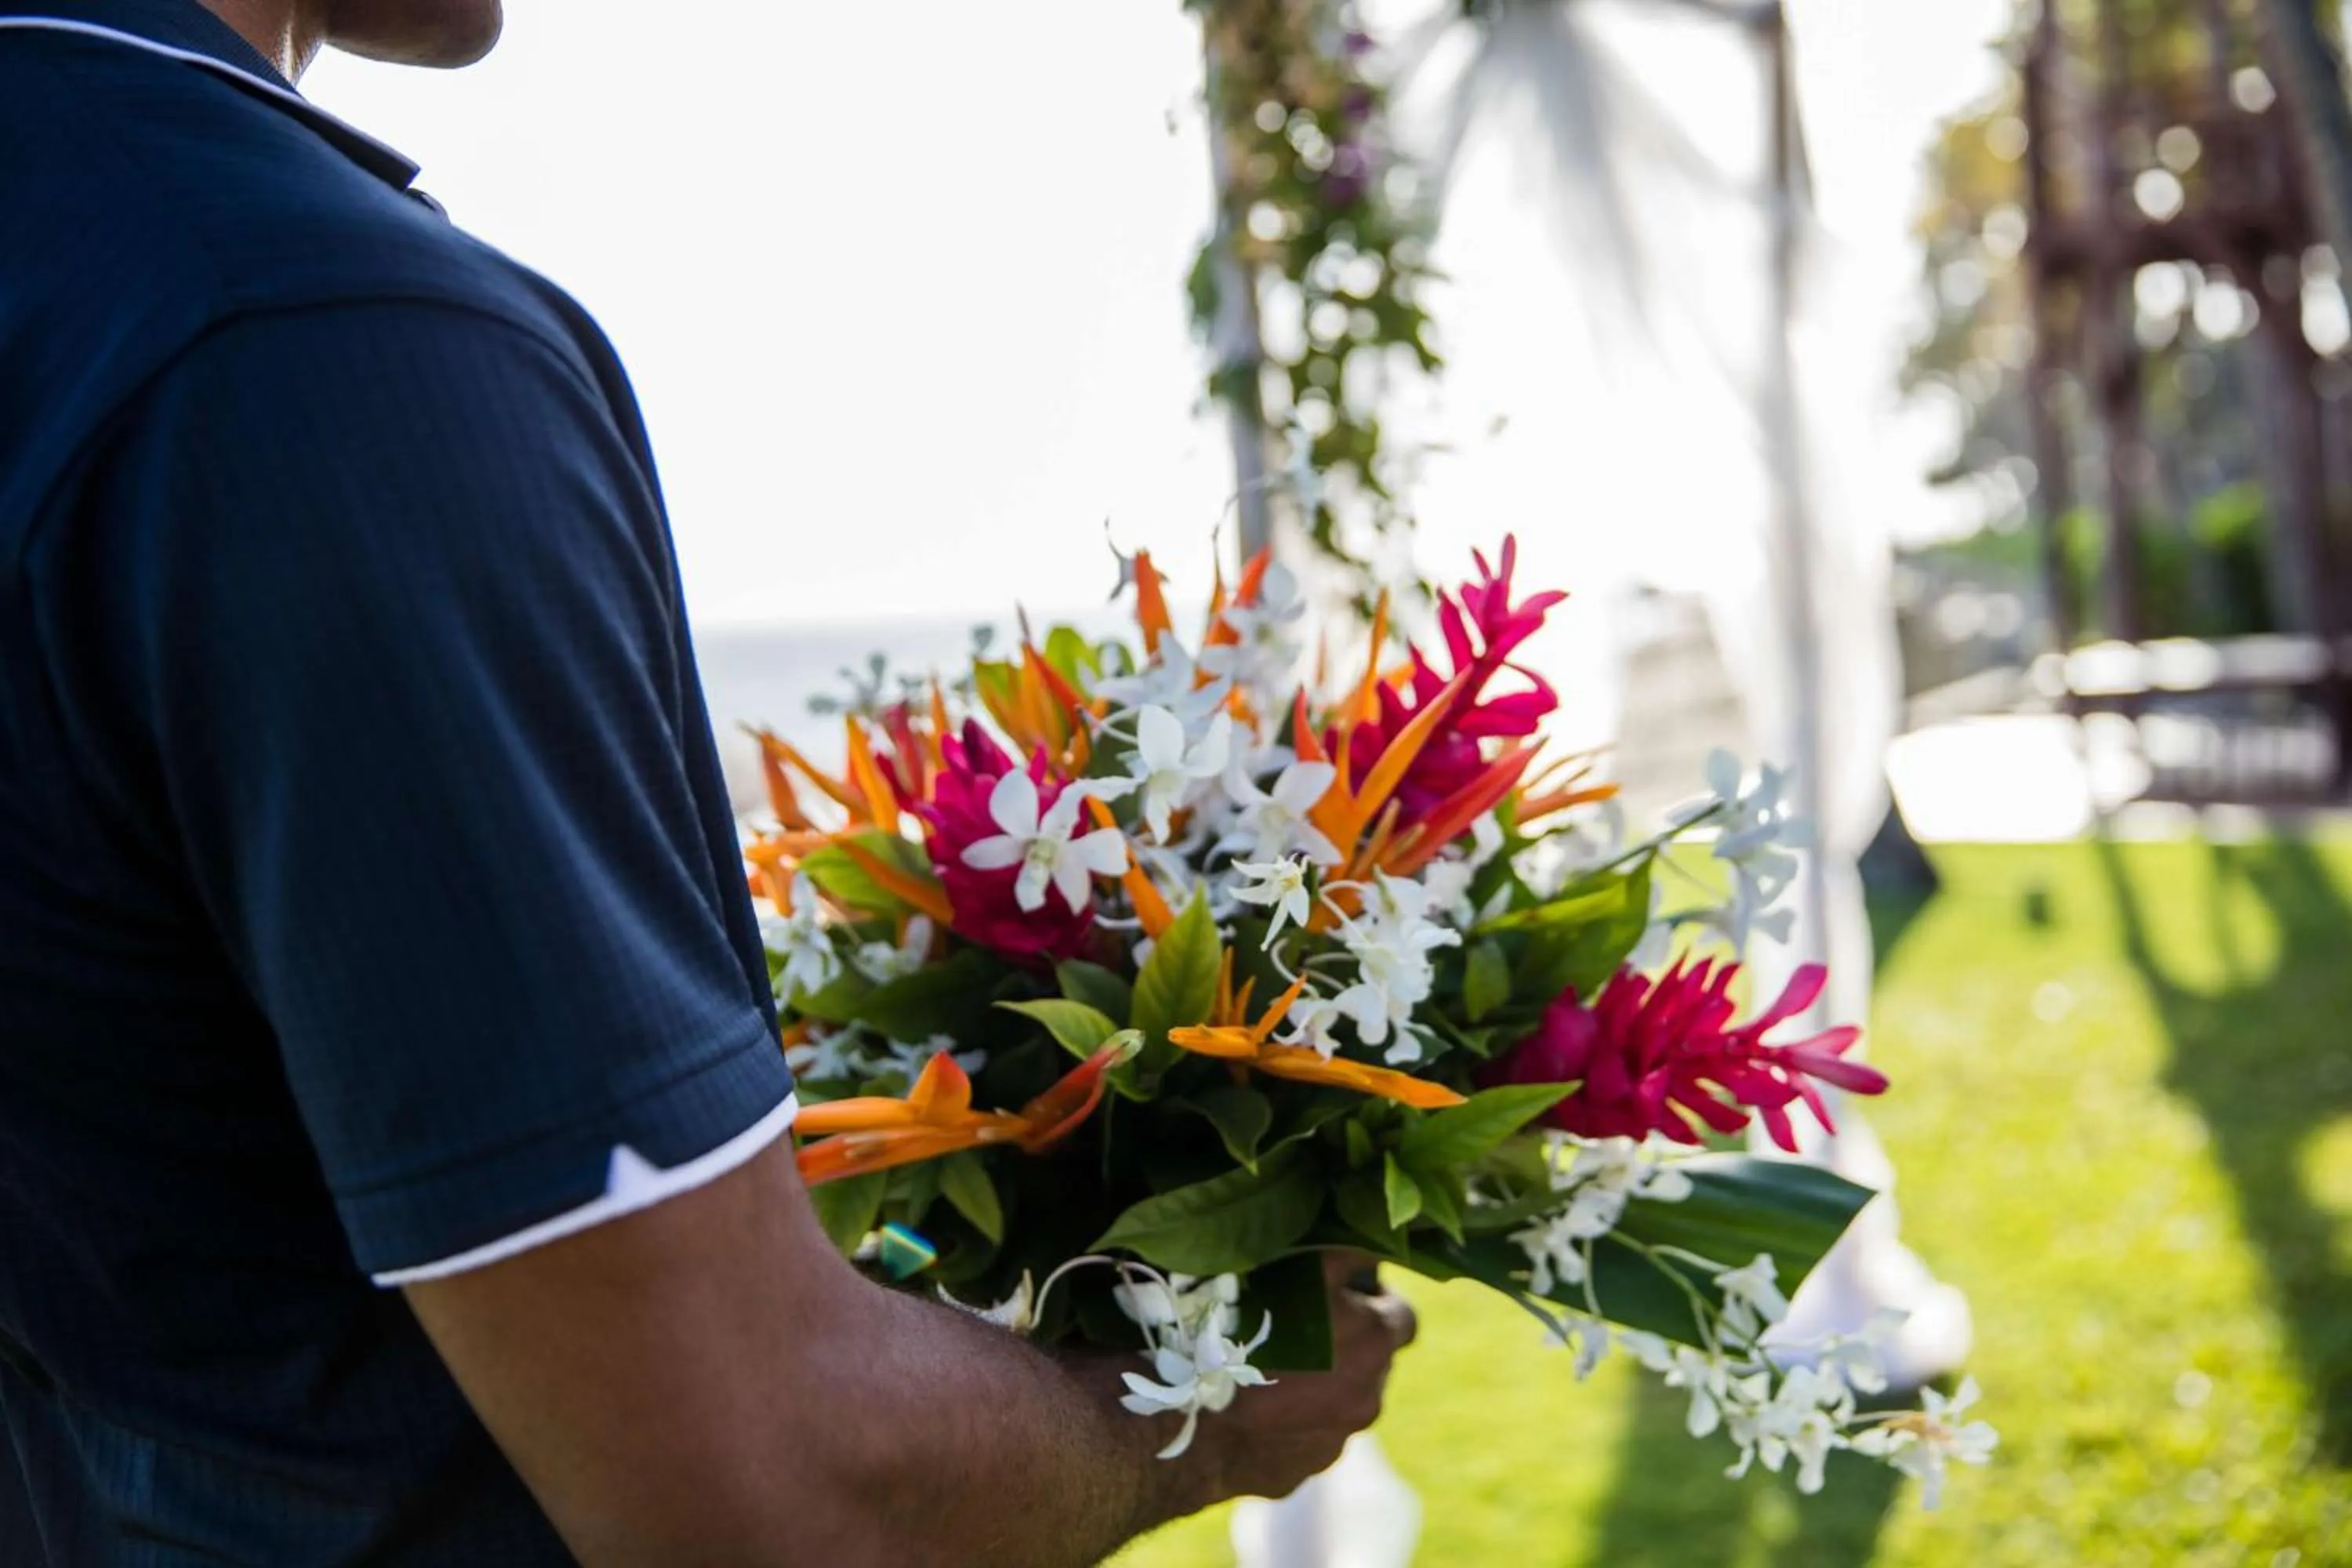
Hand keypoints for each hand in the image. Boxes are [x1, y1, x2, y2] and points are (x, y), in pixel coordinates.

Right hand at [1168, 1253, 1416, 1510]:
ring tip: (1271, 1369)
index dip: (1376, 1301)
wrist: (1194, 1409)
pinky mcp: (1300, 1470)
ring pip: (1337, 1404)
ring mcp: (1335, 1440)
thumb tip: (1373, 1246)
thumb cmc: (1252, 1326)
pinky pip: (1301, 1438)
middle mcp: (1369, 1397)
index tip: (1344, 1294)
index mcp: (1377, 1344)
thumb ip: (1350, 1255)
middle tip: (1301, 1328)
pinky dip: (1287, 1423)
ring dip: (1317, 1386)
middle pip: (1371, 1363)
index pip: (1403, 1318)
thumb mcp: (1308, 1269)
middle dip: (1346, 1345)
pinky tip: (1253, 1405)